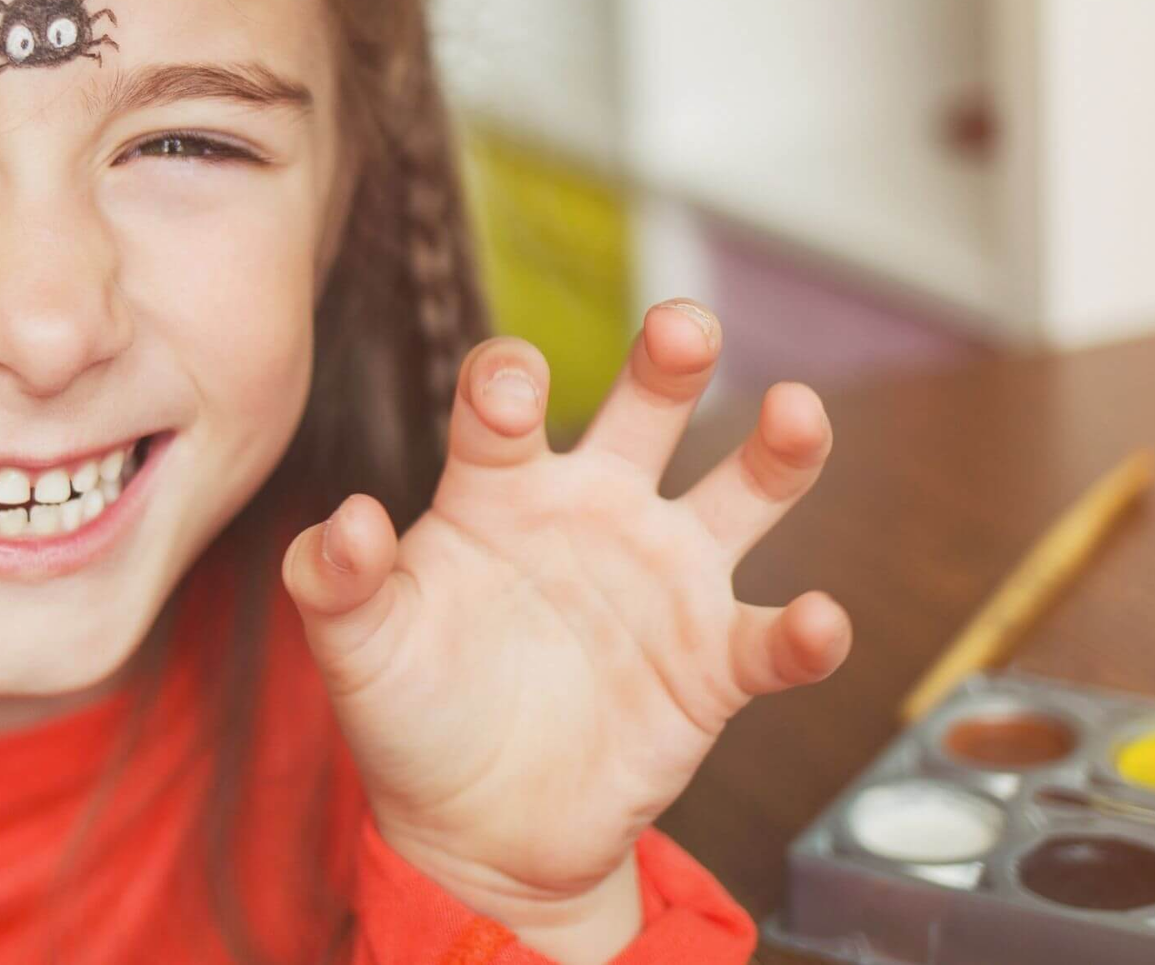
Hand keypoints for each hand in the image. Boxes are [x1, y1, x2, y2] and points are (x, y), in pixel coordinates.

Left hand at [284, 302, 847, 962]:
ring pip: (741, 493)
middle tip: (685, 325)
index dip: (506, 382)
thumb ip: (334, 581)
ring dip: (778, 451)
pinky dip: (805, 633)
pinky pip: (770, 639)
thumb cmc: (412, 713)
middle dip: (669, 360)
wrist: (477, 829)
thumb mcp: (358, 650)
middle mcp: (594, 511)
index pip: (504, 407)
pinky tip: (820, 622)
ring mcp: (662, 580)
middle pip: (646, 409)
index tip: (509, 387)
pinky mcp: (711, 666)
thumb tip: (349, 521)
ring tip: (797, 412)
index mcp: (500, 489)